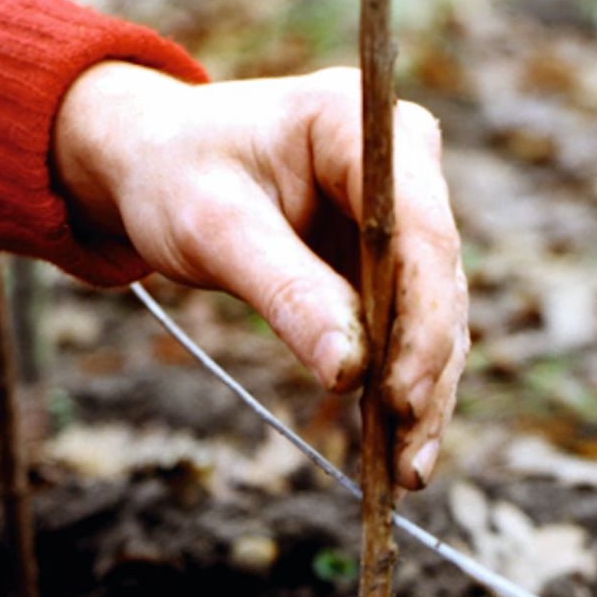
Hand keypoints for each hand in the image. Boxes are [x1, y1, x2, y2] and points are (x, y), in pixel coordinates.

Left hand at [54, 63, 467, 489]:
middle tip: (407, 461)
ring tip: (406, 472)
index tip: (398, 397)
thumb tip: (349, 373)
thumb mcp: (214, 228)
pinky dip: (404, 389)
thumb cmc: (176, 175)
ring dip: (425, 396)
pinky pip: (411, 332)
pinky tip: (396, 450)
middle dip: (426, 373)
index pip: (421, 232)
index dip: (422, 321)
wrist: (157, 162)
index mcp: (362, 125)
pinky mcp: (393, 262)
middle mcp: (402, 165)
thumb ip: (285, 293)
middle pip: (439, 282)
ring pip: (437, 317)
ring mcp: (405, 215)